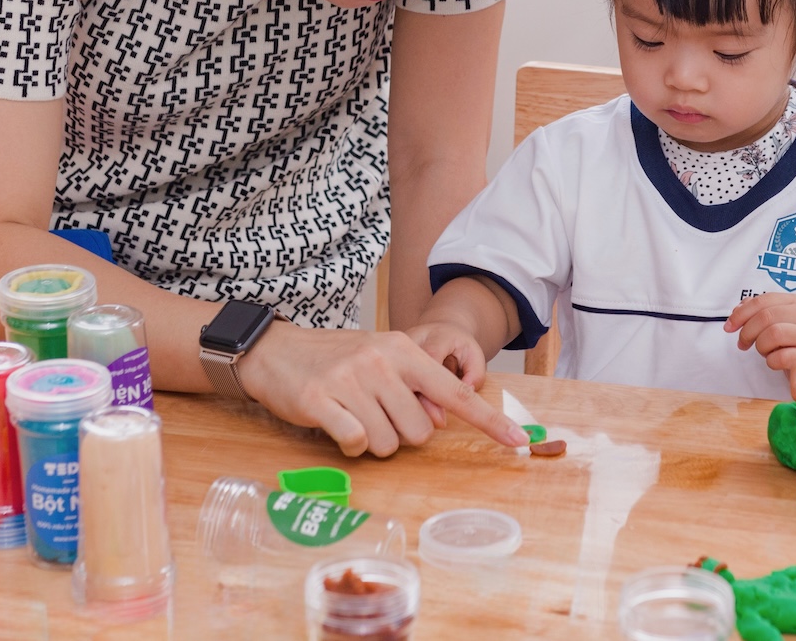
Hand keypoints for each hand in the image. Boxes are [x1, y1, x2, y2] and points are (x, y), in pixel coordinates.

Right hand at [236, 322, 527, 457]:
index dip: (488, 421)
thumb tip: (439, 421)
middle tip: (374, 414)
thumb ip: (413, 386)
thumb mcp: (380, 359)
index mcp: (404, 351)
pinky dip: (349, 445)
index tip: (519, 440)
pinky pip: (355, 442)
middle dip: (401, 434)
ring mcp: (352, 381)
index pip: (455, 393)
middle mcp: (382, 363)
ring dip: (373, 441)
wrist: (276, 350)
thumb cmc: (335, 360)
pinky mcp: (323, 401)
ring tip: (352, 415)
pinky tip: (336, 425)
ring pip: (389, 443)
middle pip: (420, 432)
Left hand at [725, 293, 795, 361]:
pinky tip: (774, 360)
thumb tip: (736, 312)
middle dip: (747, 331)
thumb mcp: (777, 319)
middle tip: (742, 343)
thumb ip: (757, 311)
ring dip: (760, 346)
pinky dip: (770, 361)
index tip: (729, 327)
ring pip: (774, 334)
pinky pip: (780, 358)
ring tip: (763, 351)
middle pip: (767, 317)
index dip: (741, 313)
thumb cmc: (792, 337)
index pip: (763, 300)